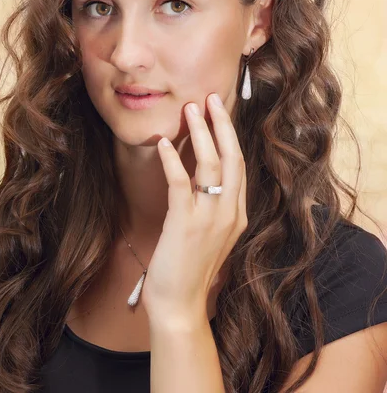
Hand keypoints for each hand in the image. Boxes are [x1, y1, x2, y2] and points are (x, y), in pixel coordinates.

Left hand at [141, 92, 247, 325]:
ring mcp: (210, 218)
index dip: (230, 135)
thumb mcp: (213, 234)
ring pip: (211, 164)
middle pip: (232, 157)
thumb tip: (203, 176)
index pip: (238, 165)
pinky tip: (164, 143)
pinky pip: (181, 183)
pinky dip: (173, 160)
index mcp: (238, 213)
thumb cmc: (191, 268)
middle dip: (222, 124)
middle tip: (211, 98)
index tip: (220, 112)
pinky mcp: (186, 224)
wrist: (181, 305)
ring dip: (200, 133)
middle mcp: (230, 212)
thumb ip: (214, 206)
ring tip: (189, 109)